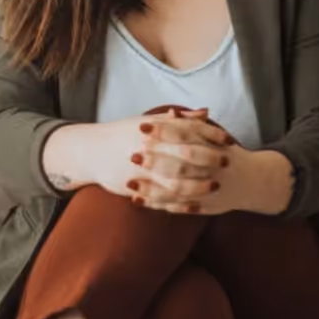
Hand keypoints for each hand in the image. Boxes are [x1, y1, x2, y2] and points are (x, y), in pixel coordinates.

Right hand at [88, 108, 230, 200]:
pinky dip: (179, 202)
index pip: (188, 130)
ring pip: (176, 179)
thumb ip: (179, 119)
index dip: (211, 135)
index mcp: (153, 129)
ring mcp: (142, 169)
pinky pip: (161, 197)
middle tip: (227, 161)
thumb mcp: (149, 120)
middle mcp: (149, 147)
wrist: (90, 151)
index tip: (228, 140)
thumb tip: (206, 113)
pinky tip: (195, 205)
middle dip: (209, 158)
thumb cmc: (122, 133)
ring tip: (215, 185)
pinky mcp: (135, 187)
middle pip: (185, 154)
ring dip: (198, 183)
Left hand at [127, 108, 253, 215]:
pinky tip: (139, 201)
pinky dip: (158, 204)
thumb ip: (194, 125)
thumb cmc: (229, 153)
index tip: (143, 127)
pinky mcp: (205, 206)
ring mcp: (210, 189)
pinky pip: (179, 207)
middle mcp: (213, 169)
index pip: (187, 135)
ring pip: (179, 190)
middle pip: (182, 164)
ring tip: (130, 184)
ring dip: (153, 188)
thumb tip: (172, 113)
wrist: (257, 181)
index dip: (164, 130)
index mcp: (214, 146)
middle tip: (134, 156)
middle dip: (157, 161)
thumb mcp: (216, 137)